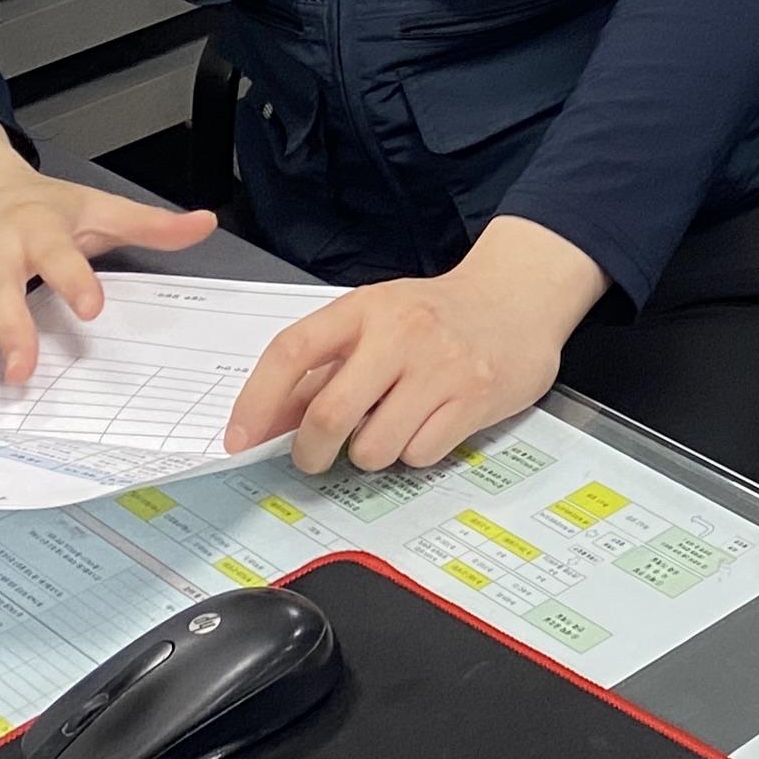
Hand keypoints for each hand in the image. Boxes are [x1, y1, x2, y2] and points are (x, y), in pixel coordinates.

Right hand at [0, 114, 215, 386]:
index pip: (59, 253)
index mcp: (38, 228)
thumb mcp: (96, 206)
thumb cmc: (35, 204)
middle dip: (10, 328)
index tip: (90, 306)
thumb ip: (150, 224)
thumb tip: (203, 224)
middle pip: (0, 289)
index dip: (75, 279)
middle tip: (24, 368)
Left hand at [222, 216, 608, 474]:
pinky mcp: (475, 399)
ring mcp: (441, 367)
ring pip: (374, 447)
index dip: (257, 400)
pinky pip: (419, 455)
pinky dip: (413, 454)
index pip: (293, 350)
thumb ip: (322, 368)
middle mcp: (402, 333)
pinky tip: (427, 425)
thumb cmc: (436, 315)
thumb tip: (266, 422)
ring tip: (388, 428)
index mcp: (366, 307)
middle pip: (330, 414)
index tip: (239, 438)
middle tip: (313, 458)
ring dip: (370, 454)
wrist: (519, 300)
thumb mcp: (375, 322)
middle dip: (311, 452)